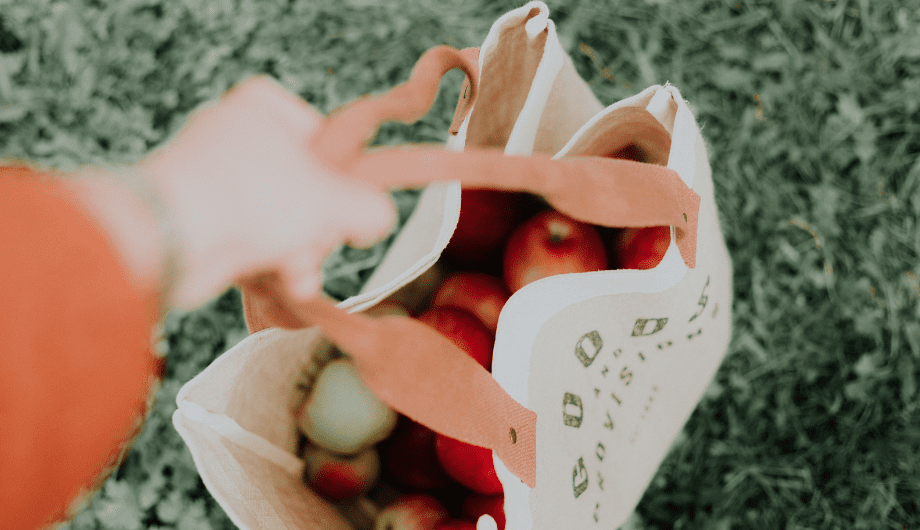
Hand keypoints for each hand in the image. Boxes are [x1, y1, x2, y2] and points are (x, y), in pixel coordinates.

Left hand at [141, 76, 396, 308]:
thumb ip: (370, 207)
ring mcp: (211, 175)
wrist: (171, 237)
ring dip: (295, 252)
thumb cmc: (251, 198)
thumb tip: (378, 218)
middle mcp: (234, 133)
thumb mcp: (335, 201)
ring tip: (297, 273)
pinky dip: (264, 260)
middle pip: (303, 187)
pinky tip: (279, 281)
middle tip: (320, 244)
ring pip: (276, 218)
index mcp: (263, 107)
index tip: (349, 207)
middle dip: (317, 230)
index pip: (325, 139)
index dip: (343, 180)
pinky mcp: (196, 215)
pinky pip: (246, 237)